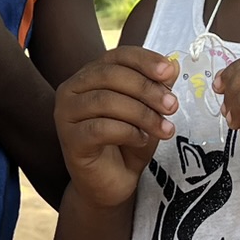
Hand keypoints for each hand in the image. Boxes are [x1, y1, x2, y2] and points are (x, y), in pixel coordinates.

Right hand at [54, 48, 177, 209]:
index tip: (169, 72)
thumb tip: (172, 64)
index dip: (144, 60)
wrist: (112, 184)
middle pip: (110, 75)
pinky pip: (100, 128)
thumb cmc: (128, 143)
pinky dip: (128, 132)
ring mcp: (66, 114)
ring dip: (142, 113)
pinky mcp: (70, 140)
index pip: (117, 55)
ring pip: (105, 101)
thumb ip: (157, 87)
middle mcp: (72, 89)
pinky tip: (142, 140)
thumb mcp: (149, 111)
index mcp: (90, 75)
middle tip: (172, 106)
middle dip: (146, 89)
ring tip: (164, 128)